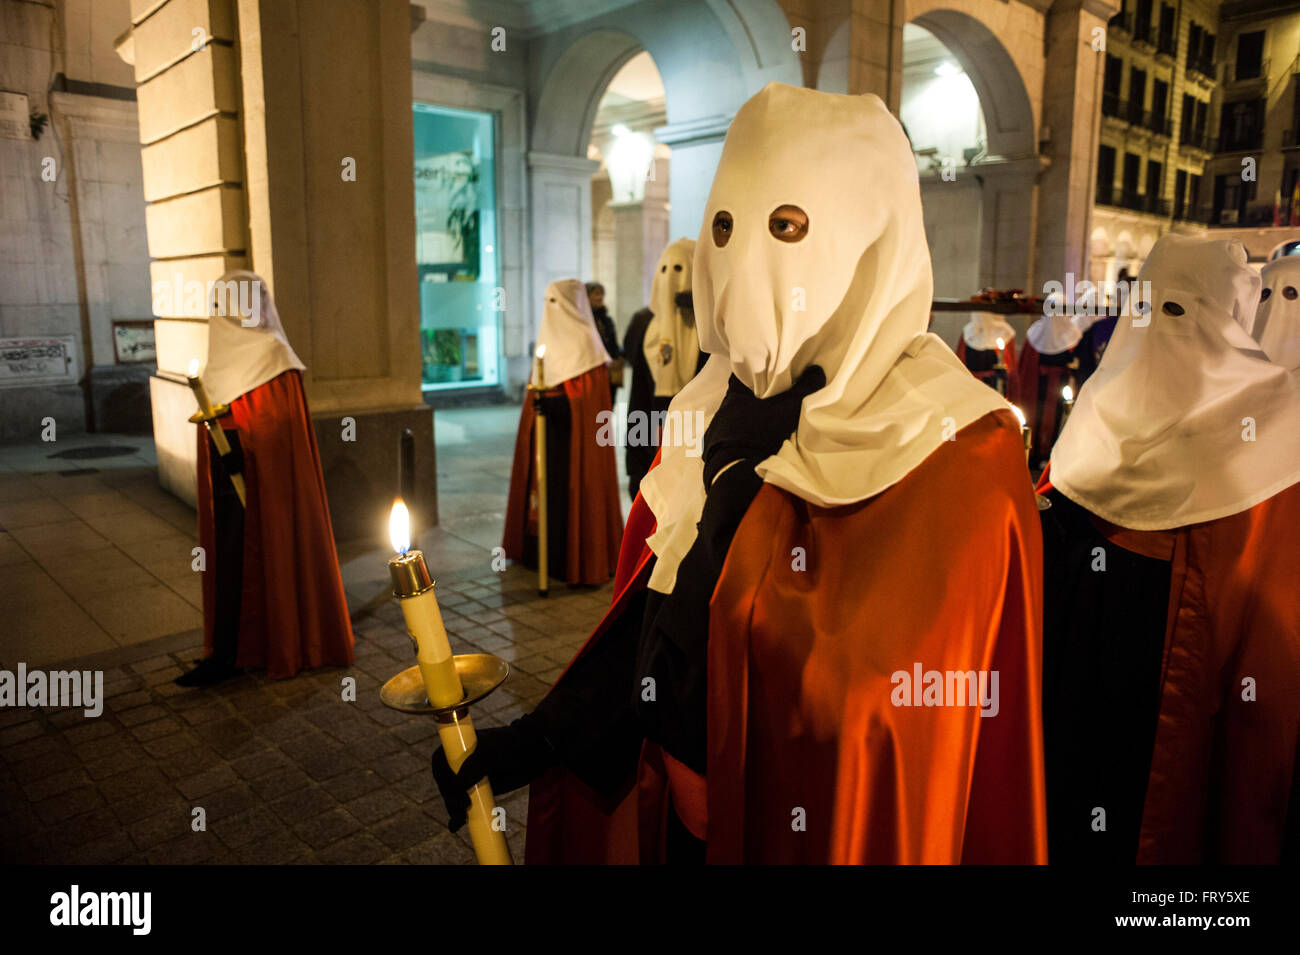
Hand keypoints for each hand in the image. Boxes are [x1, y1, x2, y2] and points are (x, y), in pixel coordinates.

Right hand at [430, 716, 554, 831]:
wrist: (532, 754)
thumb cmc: (511, 746)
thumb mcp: (491, 752)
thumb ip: (473, 766)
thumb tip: (457, 785)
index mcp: (458, 746)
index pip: (440, 763)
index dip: (444, 778)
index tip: (456, 791)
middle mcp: (459, 762)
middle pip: (445, 783)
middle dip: (450, 797)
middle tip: (462, 809)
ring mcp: (467, 778)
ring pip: (452, 796)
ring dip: (453, 809)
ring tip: (461, 819)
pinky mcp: (475, 792)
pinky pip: (462, 805)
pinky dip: (457, 816)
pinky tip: (455, 826)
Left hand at [702, 365, 824, 485]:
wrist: (740, 470)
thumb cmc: (762, 433)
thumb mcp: (789, 408)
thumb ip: (804, 388)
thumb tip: (816, 371)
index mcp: (734, 395)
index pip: (741, 375)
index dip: (754, 373)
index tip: (767, 375)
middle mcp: (722, 410)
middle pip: (738, 398)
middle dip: (753, 400)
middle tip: (770, 401)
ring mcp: (716, 431)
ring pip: (733, 420)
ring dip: (745, 422)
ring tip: (763, 426)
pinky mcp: (715, 451)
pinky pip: (728, 441)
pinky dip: (739, 440)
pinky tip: (751, 444)